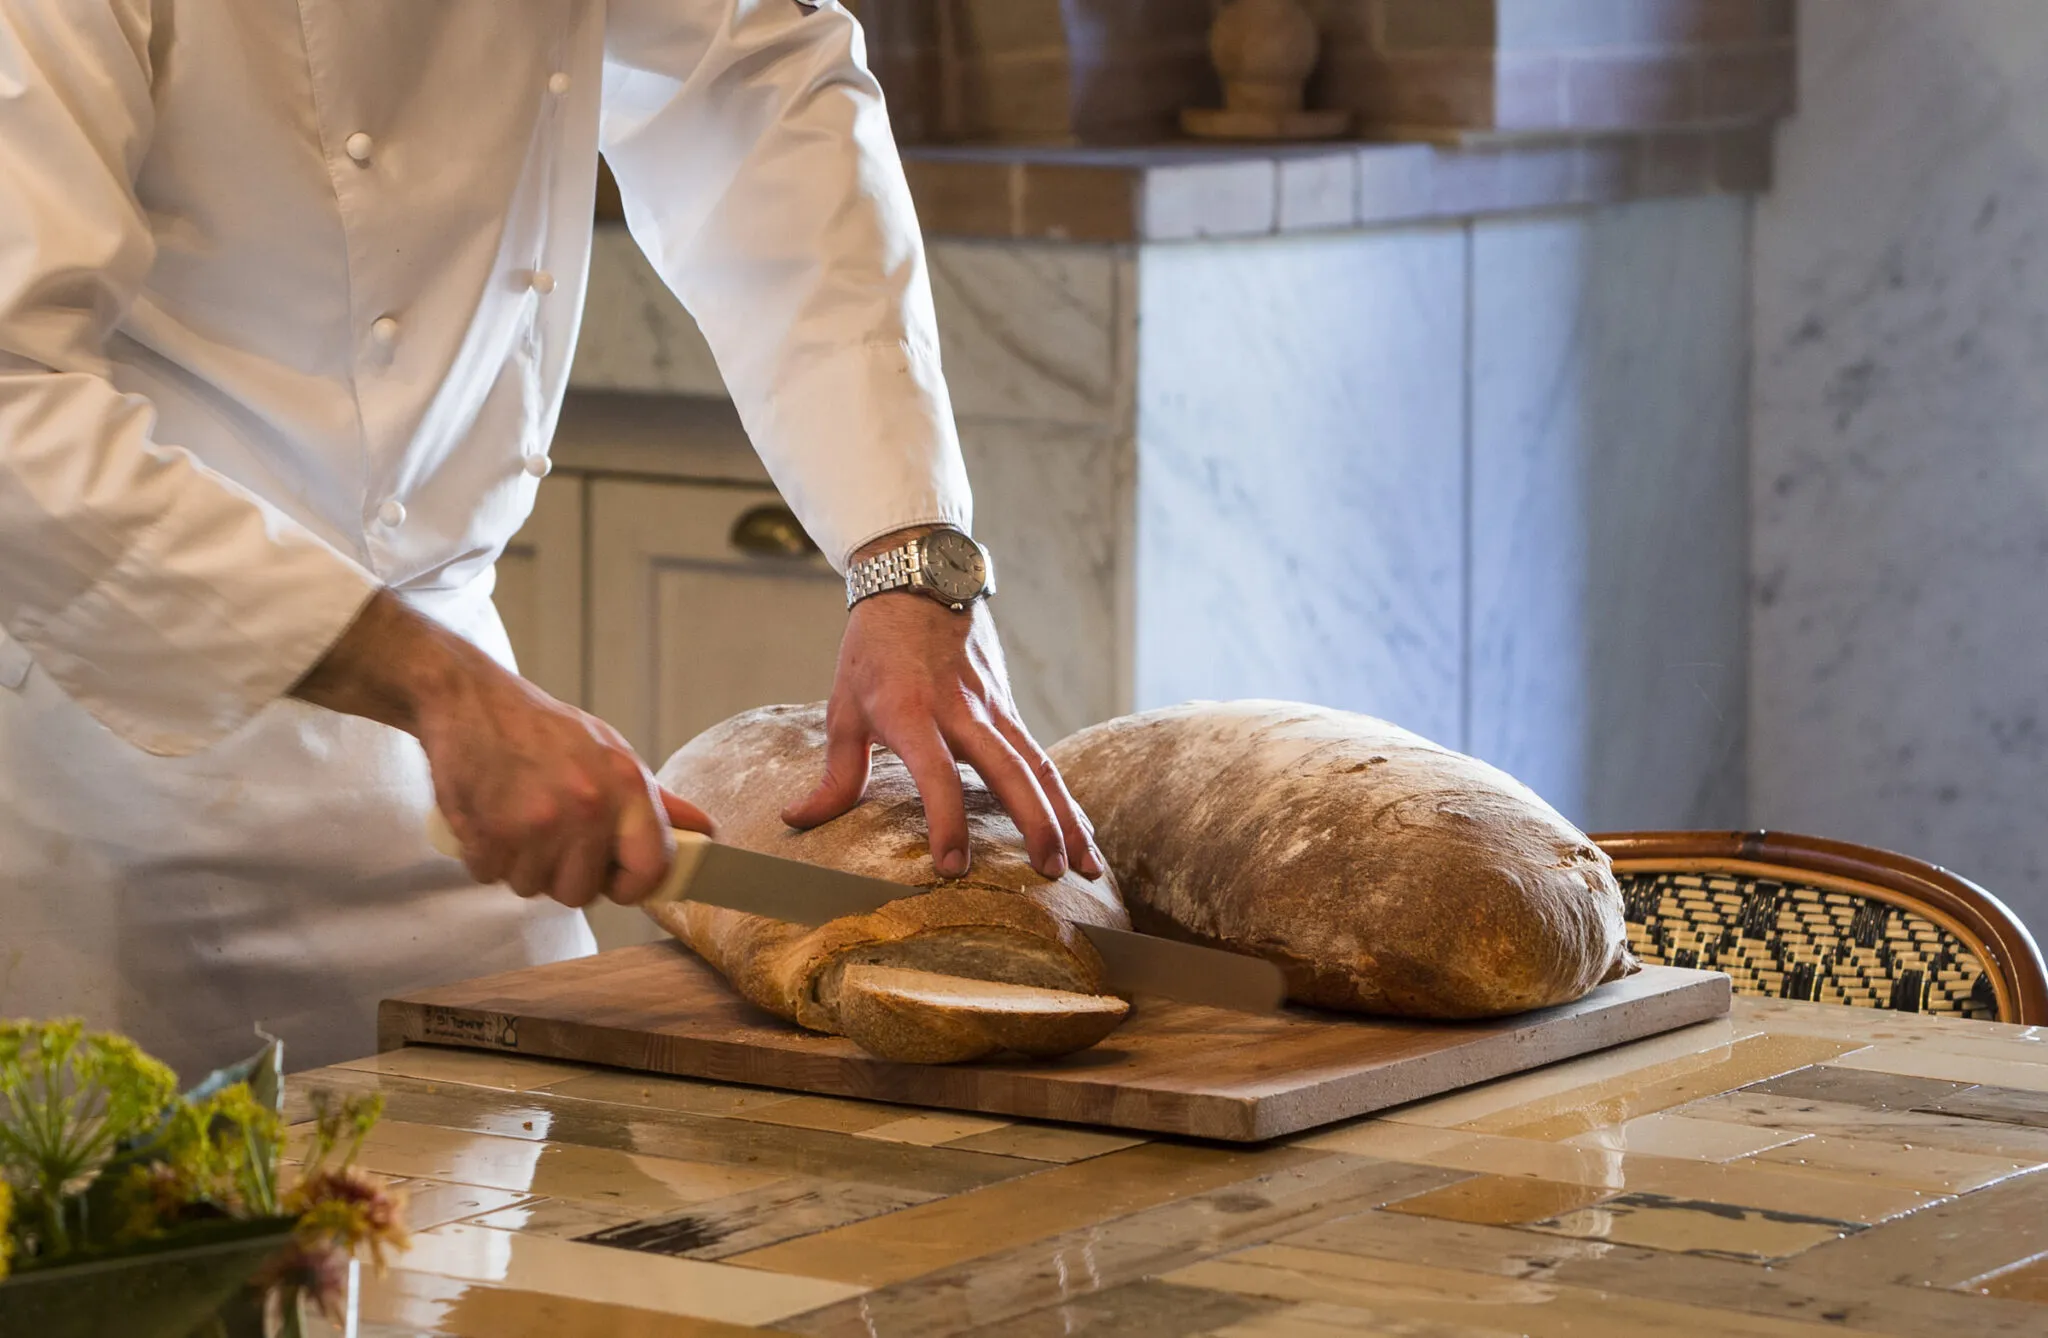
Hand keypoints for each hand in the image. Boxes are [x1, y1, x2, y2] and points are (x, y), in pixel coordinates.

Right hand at [291, 591, 713, 907]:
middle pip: (582, 892)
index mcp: (626, 785)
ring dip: (521, 865)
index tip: (615, 881)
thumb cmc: (543, 729)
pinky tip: (490, 819)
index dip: (633, 886)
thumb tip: (703, 830)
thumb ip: (656, 800)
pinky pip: (492, 877)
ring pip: (533, 887)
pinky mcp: (490, 833)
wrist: (470, 699)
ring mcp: (537, 823)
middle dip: (563, 874)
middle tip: (550, 836)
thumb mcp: (611, 751)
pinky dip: (486, 857)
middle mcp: (587, 807)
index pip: (652, 868)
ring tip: (517, 819)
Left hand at [783, 554, 1103, 881]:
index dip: (947, 819)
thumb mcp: (843, 708)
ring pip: (1038, 765)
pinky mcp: (1009, 706)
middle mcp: (961, 710)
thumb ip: (833, 775)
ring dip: (1065, 816)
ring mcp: (993, 706)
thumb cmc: (873, 650)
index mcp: (911, 712)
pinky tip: (1080, 831)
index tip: (954, 866)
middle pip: (1009, 770)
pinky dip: (1063, 797)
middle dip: (1034, 823)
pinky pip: (1041, 756)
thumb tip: (797, 820)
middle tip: (1049, 873)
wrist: (917, 580)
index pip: (936, 773)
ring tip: (1086, 865)